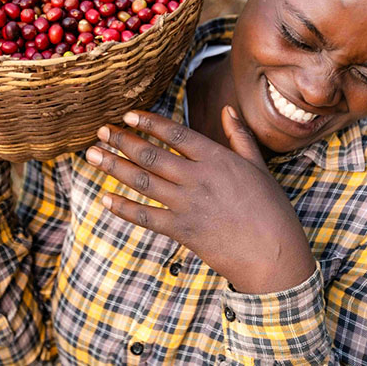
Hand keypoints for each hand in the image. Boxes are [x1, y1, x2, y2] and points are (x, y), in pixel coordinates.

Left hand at [86, 108, 314, 293]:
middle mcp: (198, 179)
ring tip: (93, 155)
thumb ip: (239, 136)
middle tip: (100, 132)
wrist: (274, 256)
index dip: (149, 123)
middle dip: (122, 141)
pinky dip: (124, 208)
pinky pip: (146, 217)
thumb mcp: (258, 167)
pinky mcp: (182, 231)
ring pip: (143, 181)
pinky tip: (106, 199)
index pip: (175, 134)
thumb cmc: (270, 210)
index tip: (127, 115)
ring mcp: (188, 205)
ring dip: (114, 167)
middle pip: (151, 155)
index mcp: (217, 159)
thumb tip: (228, 109)